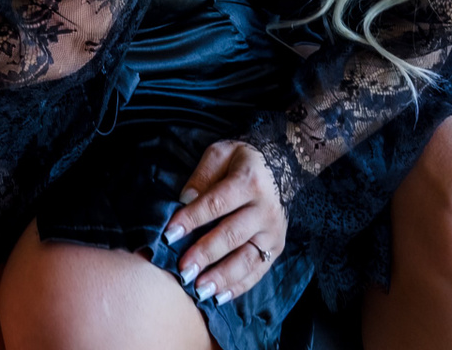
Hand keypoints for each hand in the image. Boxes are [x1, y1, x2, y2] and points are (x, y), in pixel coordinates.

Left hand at [160, 140, 287, 306]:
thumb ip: (202, 176)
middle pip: (232, 235)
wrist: (282, 167)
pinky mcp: (276, 248)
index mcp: (249, 182)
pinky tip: (219, 296)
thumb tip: (184, 201)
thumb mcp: (221, 154)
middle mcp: (265, 210)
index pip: (216, 204)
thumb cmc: (242, 161)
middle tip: (183, 270)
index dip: (191, 220)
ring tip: (199, 290)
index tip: (169, 235)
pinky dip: (238, 287)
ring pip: (246, 259)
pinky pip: (257, 271)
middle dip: (205, 254)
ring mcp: (273, 232)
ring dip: (221, 277)